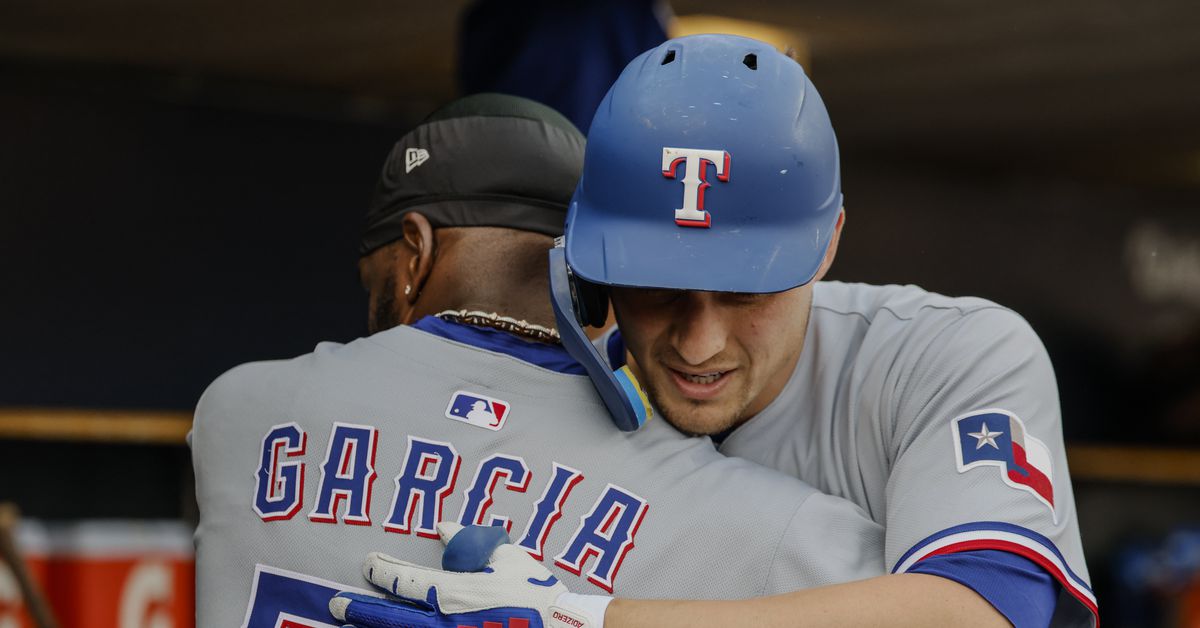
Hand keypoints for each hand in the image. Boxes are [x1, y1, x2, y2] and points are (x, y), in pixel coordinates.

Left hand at [330, 522, 611, 627]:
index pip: (405, 580)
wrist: (562, 627)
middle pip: (390, 617)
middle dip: (360, 611)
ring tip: (349, 627)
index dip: (381, 570)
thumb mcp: (504, 556)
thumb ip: (469, 541)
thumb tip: (441, 528)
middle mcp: (445, 622)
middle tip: (335, 606)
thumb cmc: (534, 592)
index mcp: (454, 592)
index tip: (367, 562)